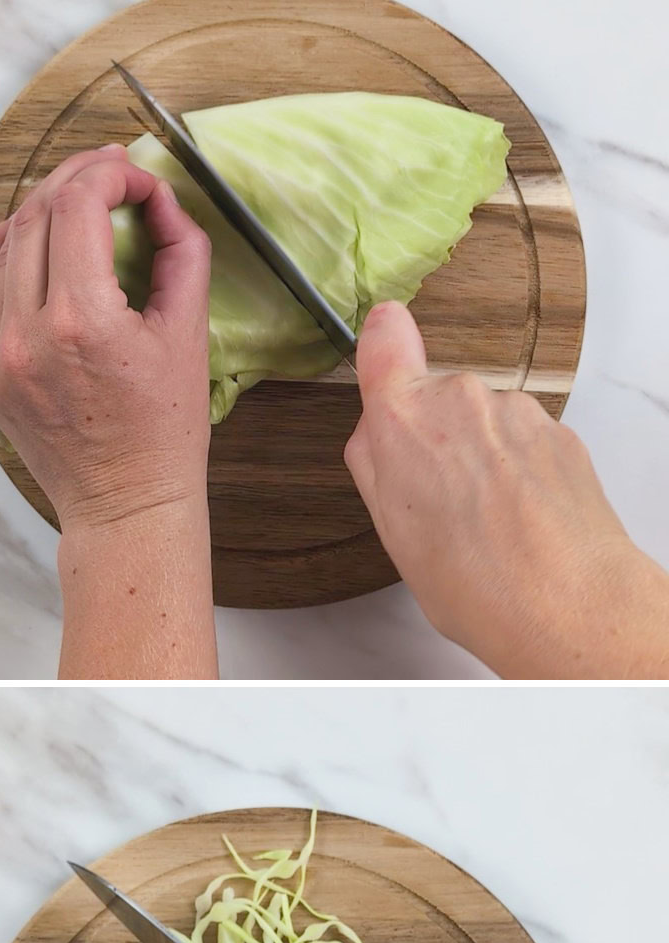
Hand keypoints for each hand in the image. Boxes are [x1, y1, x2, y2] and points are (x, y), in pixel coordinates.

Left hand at [0, 145, 211, 534]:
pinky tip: (29, 237)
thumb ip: (182, 251)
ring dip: (42, 210)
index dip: (111, 174)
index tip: (137, 179)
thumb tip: (161, 200)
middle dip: (77, 180)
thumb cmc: (164, 433)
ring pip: (6, 243)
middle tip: (111, 175)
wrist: (125, 505)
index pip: (80, 204)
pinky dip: (4, 250)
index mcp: (83, 321)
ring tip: (77, 202)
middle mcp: (29, 333)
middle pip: (38, 214)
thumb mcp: (188, 334)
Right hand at [345, 301, 668, 678]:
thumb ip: (377, 466)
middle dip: (438, 440)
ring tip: (491, 524)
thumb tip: (377, 433)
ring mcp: (516, 411)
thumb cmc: (475, 583)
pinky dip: (523, 473)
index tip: (386, 356)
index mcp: (404, 420)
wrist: (565, 602)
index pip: (385, 340)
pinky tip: (525, 521)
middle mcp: (461, 399)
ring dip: (484, 460)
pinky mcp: (559, 431)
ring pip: (486, 424)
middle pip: (437, 401)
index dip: (384, 346)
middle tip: (444, 504)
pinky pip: (527, 442)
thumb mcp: (393, 534)